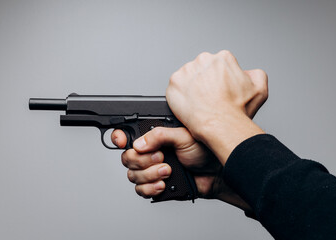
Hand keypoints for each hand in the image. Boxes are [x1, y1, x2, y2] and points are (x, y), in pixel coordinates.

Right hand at [112, 127, 251, 211]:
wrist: (216, 173)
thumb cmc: (203, 151)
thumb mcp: (183, 136)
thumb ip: (159, 136)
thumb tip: (138, 143)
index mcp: (154, 138)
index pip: (128, 136)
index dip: (119, 138)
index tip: (122, 141)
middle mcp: (150, 153)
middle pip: (127, 158)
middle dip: (143, 160)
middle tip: (161, 157)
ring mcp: (152, 170)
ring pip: (133, 175)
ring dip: (149, 175)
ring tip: (168, 171)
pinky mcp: (155, 185)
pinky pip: (141, 190)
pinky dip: (150, 188)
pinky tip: (163, 184)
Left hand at [166, 50, 267, 163]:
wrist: (220, 124)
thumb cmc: (237, 110)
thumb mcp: (260, 90)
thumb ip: (256, 75)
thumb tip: (248, 73)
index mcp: (223, 58)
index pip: (219, 65)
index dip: (220, 80)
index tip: (220, 90)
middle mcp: (204, 60)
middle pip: (202, 69)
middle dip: (205, 81)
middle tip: (209, 97)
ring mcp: (187, 70)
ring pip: (188, 77)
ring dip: (192, 88)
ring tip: (200, 103)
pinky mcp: (174, 82)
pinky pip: (176, 87)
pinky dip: (181, 96)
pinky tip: (190, 105)